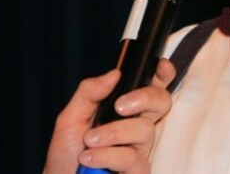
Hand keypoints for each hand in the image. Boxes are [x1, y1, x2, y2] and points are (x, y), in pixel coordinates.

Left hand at [43, 60, 175, 173]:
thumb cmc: (67, 154)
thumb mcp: (70, 118)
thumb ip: (89, 92)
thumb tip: (114, 73)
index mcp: (125, 110)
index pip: (152, 87)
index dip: (163, 74)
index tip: (160, 66)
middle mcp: (137, 127)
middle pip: (162, 101)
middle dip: (145, 97)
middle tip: (120, 106)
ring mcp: (140, 150)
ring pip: (144, 129)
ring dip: (113, 133)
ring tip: (89, 141)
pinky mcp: (138, 172)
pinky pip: (131, 158)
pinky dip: (107, 155)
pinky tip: (89, 159)